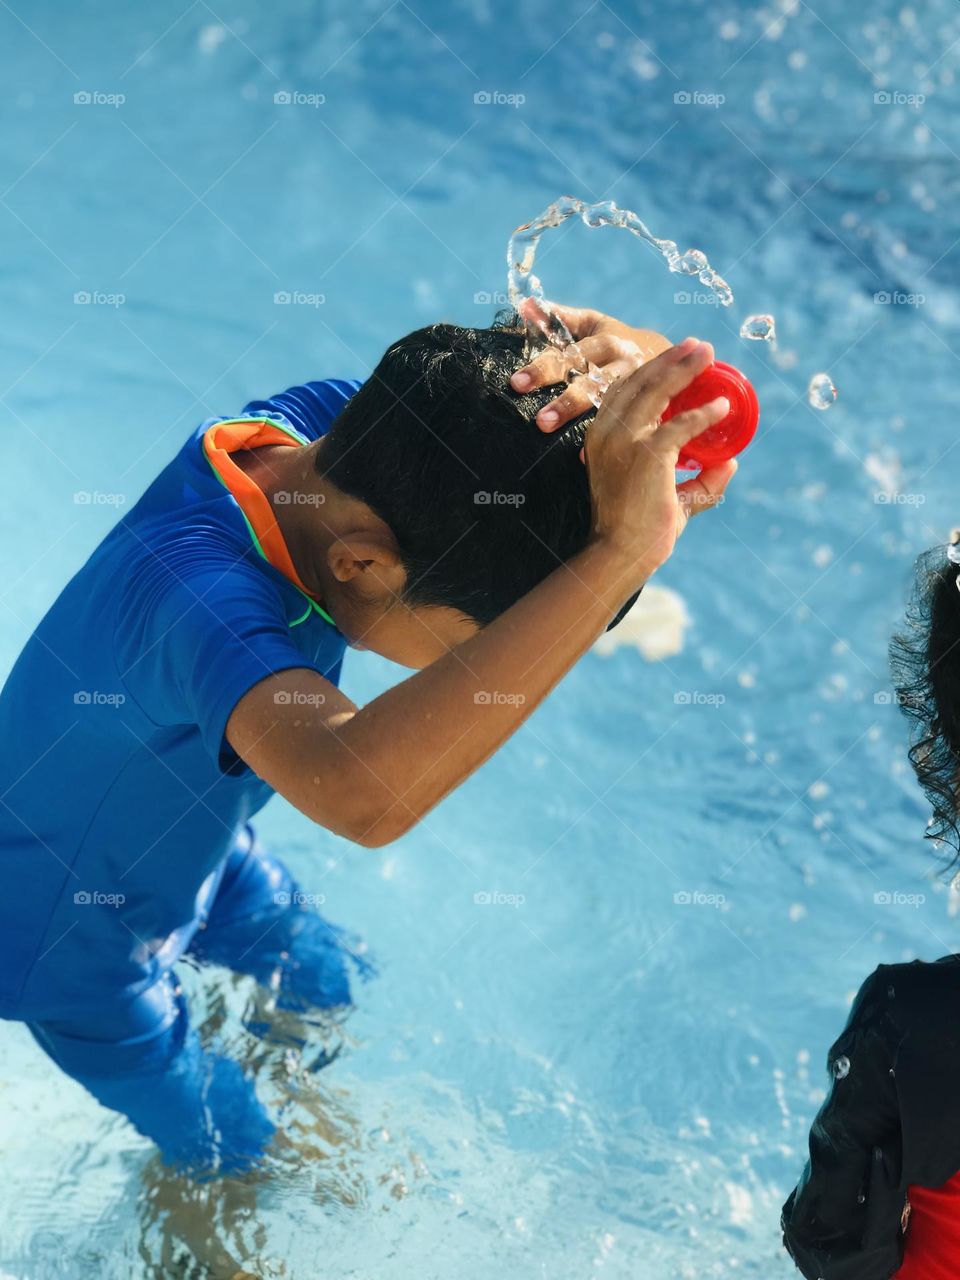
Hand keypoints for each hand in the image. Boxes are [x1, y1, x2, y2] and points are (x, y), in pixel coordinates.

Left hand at [510, 300, 671, 431]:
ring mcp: (637, 388)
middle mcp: (624, 363)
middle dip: (566, 401)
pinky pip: (625, 426)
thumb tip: (525, 305)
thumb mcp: (593, 324)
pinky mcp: (647, 408)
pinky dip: (601, 440)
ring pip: (607, 403)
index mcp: (608, 339)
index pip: (572, 353)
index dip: (545, 367)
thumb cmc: (617, 341)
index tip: (517, 383)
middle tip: (540, 421)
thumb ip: (560, 318)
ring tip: (554, 432)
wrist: (671, 358)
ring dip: (581, 418)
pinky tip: (582, 458)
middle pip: (592, 380)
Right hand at [584, 337, 735, 581]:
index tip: (677, 357)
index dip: (650, 369)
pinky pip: (681, 424)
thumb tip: (730, 461)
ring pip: (656, 391)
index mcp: (600, 438)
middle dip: (670, 359)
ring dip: (684, 369)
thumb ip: (697, 480)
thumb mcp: (666, 497)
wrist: (620, 554)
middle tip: (698, 346)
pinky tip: (723, 407)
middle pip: (639, 381)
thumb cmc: (637, 531)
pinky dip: (705, 414)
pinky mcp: (648, 454)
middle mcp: (607, 433)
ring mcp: (625, 441)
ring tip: (708, 354)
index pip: (623, 391)